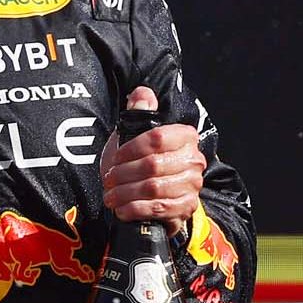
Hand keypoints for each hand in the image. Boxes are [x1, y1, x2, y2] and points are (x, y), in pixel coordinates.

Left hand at [100, 85, 204, 235]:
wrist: (156, 196)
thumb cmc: (144, 163)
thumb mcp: (137, 135)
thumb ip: (140, 112)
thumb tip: (142, 93)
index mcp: (186, 137)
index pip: (156, 138)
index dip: (132, 148)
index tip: (116, 157)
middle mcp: (194, 160)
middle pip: (153, 165)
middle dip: (124, 174)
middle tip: (108, 179)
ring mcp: (192, 185)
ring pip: (153, 188)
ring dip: (126, 193)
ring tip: (111, 195)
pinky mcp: (186, 207)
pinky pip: (158, 209)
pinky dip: (136, 209)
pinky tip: (122, 209)